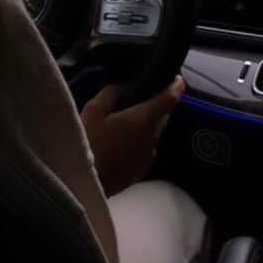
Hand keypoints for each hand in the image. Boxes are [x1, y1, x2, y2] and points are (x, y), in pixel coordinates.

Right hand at [81, 76, 184, 196]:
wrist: (85, 183)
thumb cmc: (89, 142)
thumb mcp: (93, 111)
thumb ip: (110, 94)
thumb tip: (121, 89)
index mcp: (144, 119)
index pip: (170, 99)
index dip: (176, 86)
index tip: (177, 79)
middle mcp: (152, 137)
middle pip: (162, 117)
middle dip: (156, 106)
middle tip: (137, 101)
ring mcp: (149, 156)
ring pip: (153, 134)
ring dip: (145, 126)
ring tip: (123, 125)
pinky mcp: (142, 170)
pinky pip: (145, 150)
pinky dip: (138, 143)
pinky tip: (119, 145)